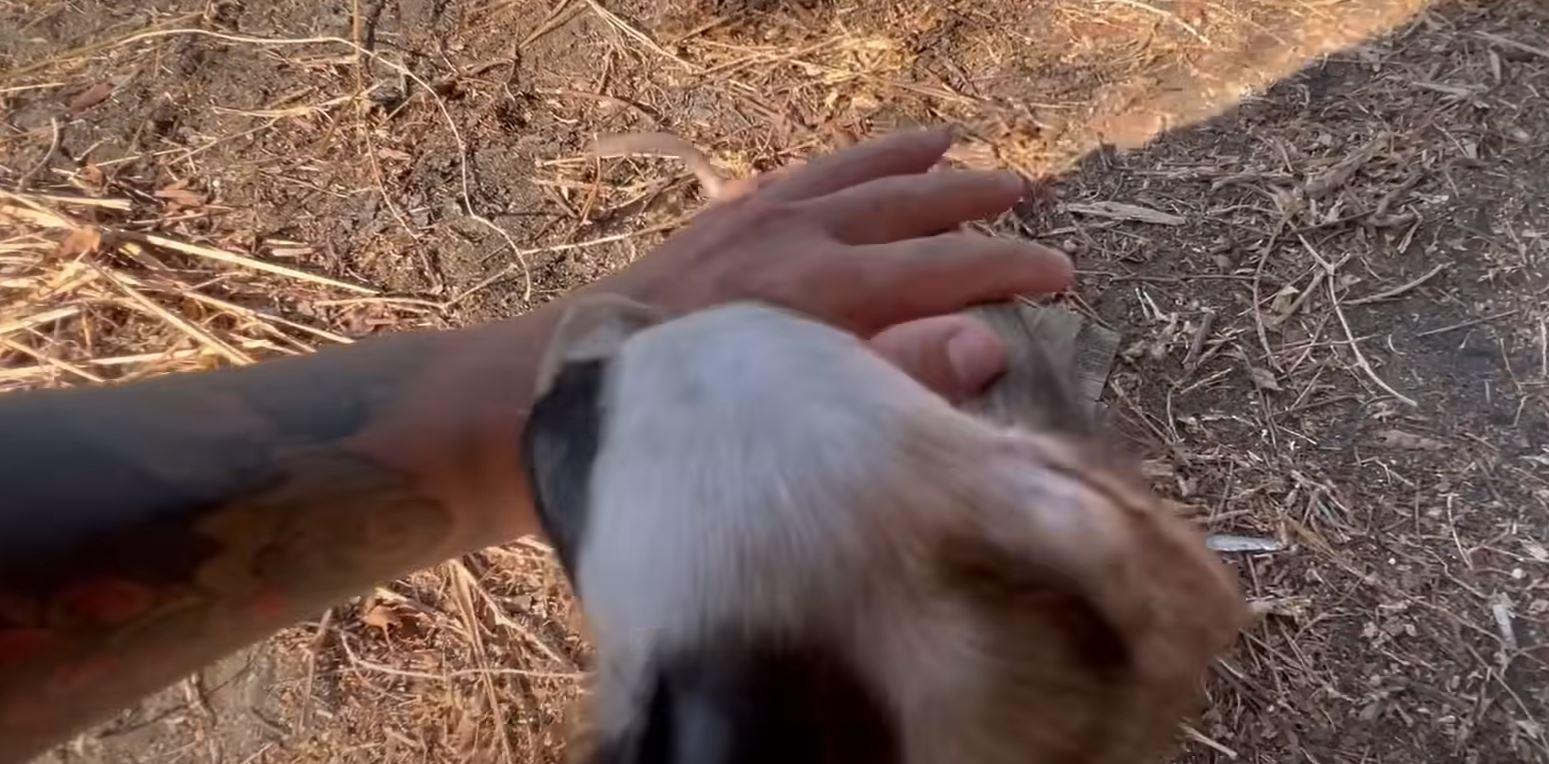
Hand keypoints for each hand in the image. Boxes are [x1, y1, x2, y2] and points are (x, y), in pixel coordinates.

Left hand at [591, 129, 1071, 399]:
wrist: (571, 380)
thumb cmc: (689, 416)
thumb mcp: (802, 412)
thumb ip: (898, 376)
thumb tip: (986, 343)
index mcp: (830, 291)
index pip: (948, 270)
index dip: (1011, 269)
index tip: (1063, 278)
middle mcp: (802, 238)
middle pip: (909, 205)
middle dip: (975, 199)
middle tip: (1028, 192)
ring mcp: (759, 219)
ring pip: (856, 174)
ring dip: (912, 160)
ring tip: (958, 145)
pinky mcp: (724, 219)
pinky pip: (800, 174)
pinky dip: (840, 163)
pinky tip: (857, 164)